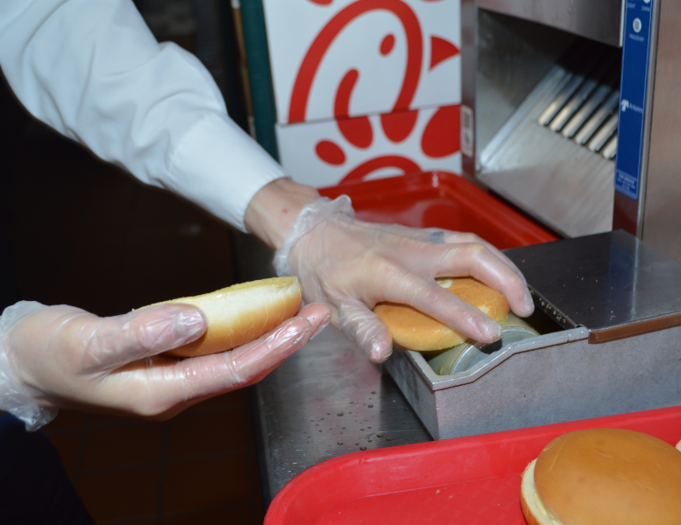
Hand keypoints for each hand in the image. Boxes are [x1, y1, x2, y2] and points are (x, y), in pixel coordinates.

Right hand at [0, 300, 330, 425]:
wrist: (25, 364)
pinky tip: (255, 313)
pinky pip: (215, 348)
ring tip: (300, 311)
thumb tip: (194, 319)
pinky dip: (240, 330)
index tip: (306, 324)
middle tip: (320, 314)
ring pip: (234, 358)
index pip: (233, 371)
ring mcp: (173, 378)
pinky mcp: (168, 363)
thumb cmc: (49, 354)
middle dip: (285, 342)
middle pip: (244, 368)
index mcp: (162, 394)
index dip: (274, 347)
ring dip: (269, 336)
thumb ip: (141, 333)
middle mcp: (176, 391)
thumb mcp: (87, 344)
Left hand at [274, 196, 533, 363]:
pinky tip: (496, 274)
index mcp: (388, 272)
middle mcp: (411, 251)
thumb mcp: (333, 306)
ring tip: (520, 293)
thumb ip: (361, 328)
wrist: (315, 230)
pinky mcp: (423, 235)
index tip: (492, 335)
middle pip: (472, 254)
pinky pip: (464, 241)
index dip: (466, 316)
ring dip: (503, 265)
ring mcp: (420, 239)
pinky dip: (488, 257)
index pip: (435, 297)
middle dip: (506, 279)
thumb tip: (382, 353)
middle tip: (524, 308)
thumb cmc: (323, 270)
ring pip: (473, 243)